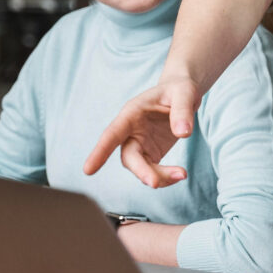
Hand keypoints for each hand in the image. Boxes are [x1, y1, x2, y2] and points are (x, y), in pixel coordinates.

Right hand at [83, 77, 200, 186]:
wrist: (183, 95)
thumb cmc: (179, 89)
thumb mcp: (184, 93)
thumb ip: (183, 111)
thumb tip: (183, 134)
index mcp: (132, 113)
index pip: (112, 133)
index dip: (100, 151)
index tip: (88, 170)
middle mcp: (131, 131)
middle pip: (129, 157)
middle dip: (141, 171)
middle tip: (156, 183)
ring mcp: (140, 143)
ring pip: (141, 167)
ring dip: (158, 177)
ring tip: (182, 174)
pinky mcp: (152, 153)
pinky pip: (153, 171)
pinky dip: (165, 177)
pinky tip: (180, 174)